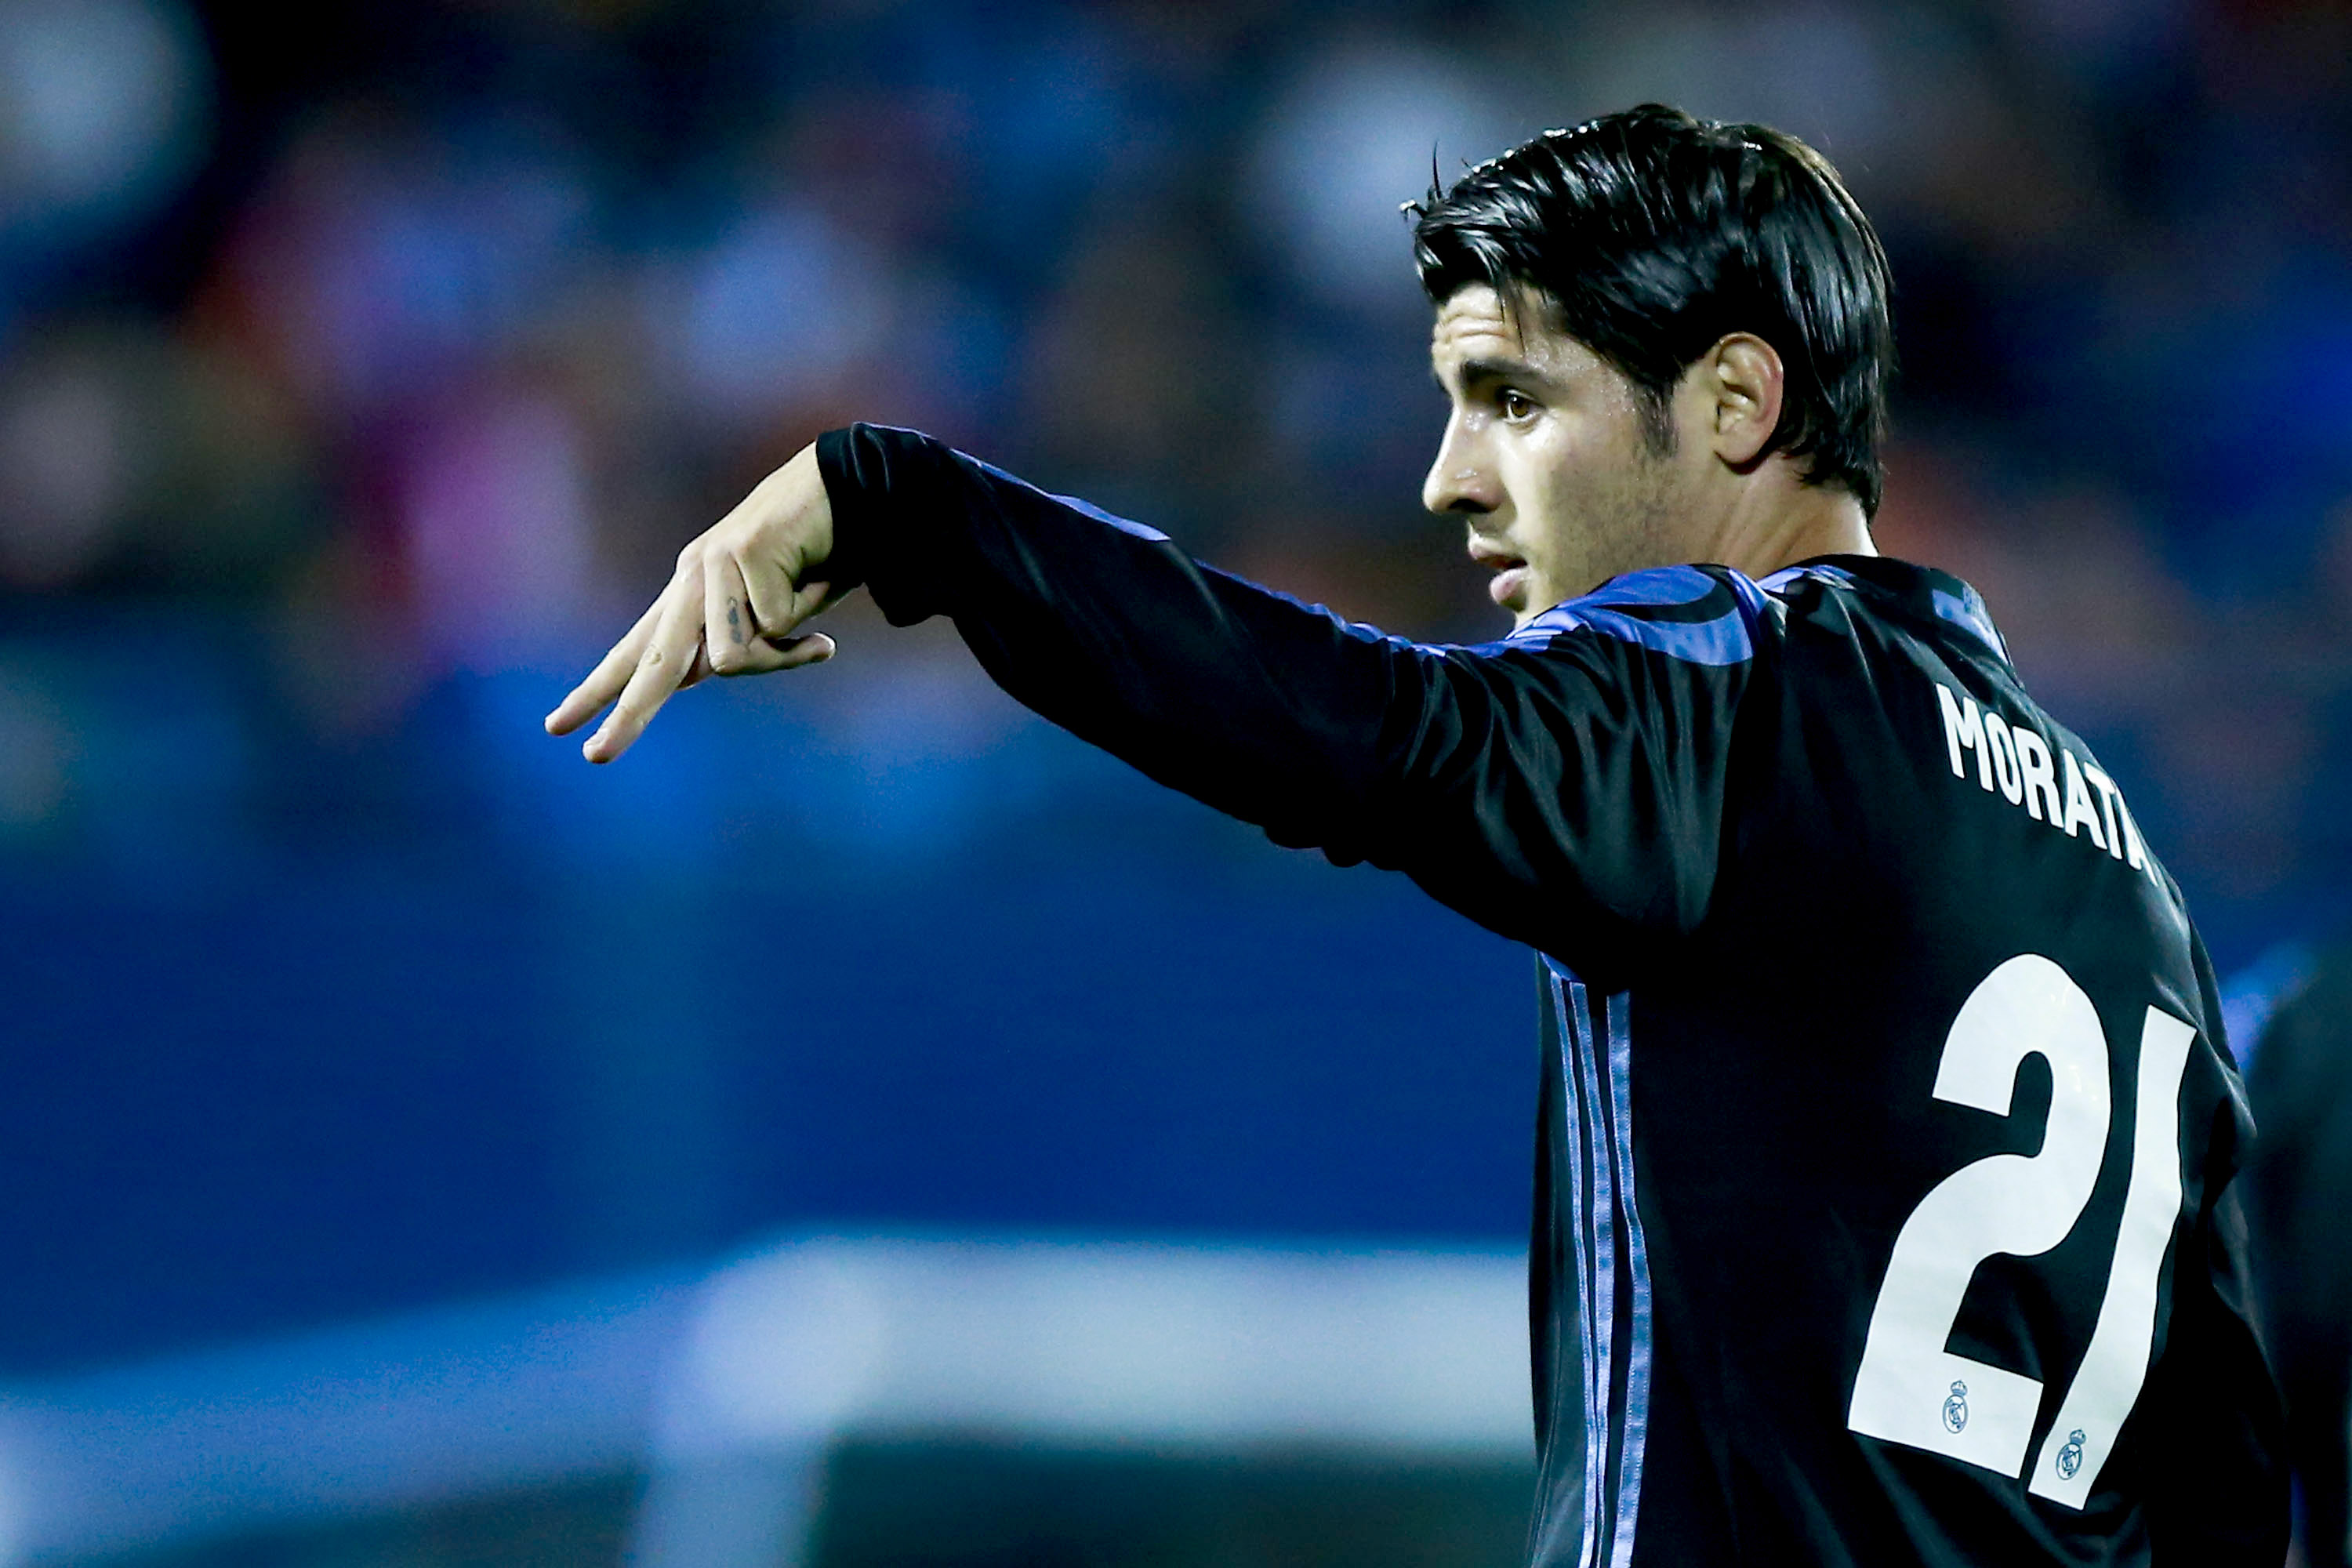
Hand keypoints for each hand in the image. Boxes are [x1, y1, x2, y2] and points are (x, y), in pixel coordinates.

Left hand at [545, 443, 841, 761]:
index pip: (635, 651)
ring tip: (811, 621)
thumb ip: (743, 647)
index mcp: (689, 595)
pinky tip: (816, 580)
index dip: (598, 691)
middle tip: (594, 758)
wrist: (846, 489)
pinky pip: (773, 625)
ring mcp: (712, 564)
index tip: (556, 726)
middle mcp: (690, 579)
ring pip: (732, 658)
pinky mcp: (742, 552)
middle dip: (629, 714)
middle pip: (654, 663)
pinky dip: (804, 621)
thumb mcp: (775, 620)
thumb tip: (716, 668)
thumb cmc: (816, 559)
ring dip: (780, 653)